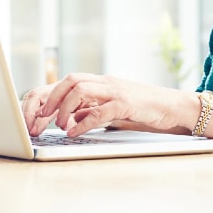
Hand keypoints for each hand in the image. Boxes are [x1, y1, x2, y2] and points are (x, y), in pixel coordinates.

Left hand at [25, 73, 190, 136]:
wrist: (175, 107)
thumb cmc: (145, 110)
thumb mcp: (113, 110)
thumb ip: (93, 110)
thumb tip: (71, 118)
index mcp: (101, 82)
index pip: (67, 81)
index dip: (49, 96)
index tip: (37, 114)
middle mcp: (106, 82)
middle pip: (70, 80)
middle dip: (51, 98)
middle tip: (41, 118)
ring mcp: (116, 90)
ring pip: (80, 89)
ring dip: (64, 108)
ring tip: (59, 126)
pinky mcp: (127, 103)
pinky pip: (100, 109)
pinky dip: (83, 121)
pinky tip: (74, 132)